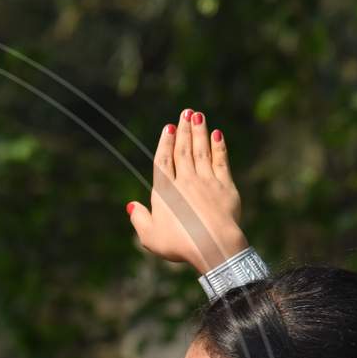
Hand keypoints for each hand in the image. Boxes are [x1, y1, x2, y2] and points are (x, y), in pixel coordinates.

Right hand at [127, 108, 246, 273]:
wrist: (213, 245)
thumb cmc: (178, 244)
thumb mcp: (150, 237)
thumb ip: (139, 219)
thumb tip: (131, 206)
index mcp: (165, 192)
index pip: (163, 161)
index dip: (166, 143)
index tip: (168, 128)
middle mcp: (185, 181)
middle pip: (183, 151)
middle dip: (184, 130)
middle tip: (185, 112)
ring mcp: (207, 182)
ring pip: (202, 151)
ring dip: (200, 132)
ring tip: (198, 116)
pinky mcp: (225, 187)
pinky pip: (221, 161)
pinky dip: (219, 147)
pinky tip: (217, 135)